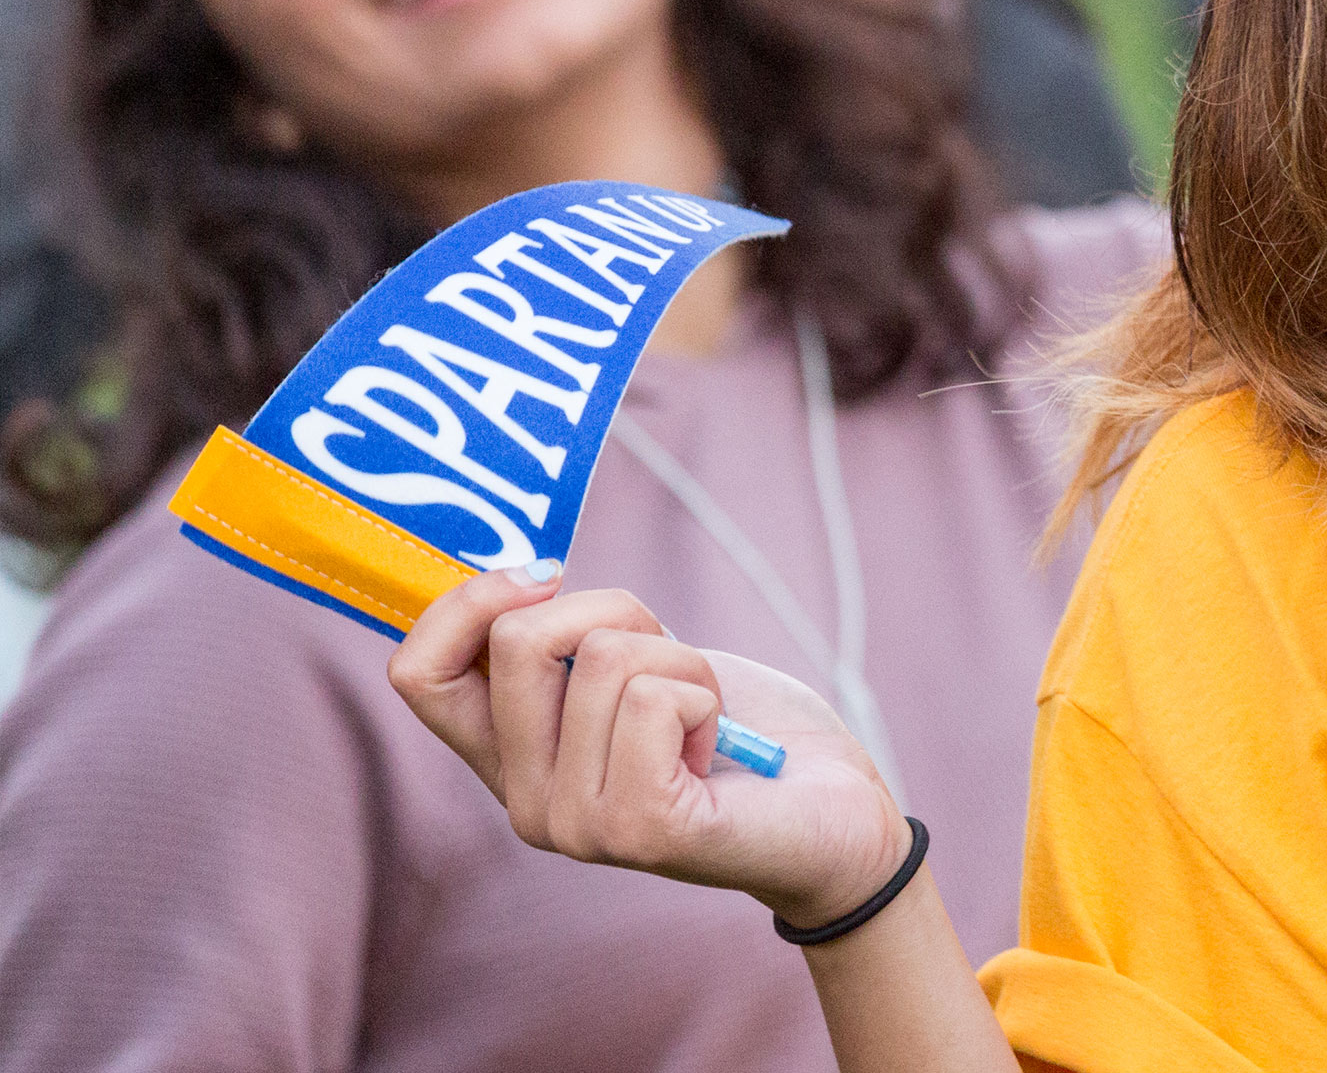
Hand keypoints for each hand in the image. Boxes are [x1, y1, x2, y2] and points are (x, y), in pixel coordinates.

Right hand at [389, 570, 911, 930]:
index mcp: (511, 759)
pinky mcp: (636, 829)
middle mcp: (523, 803)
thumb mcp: (641, 665)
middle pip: (517, 640)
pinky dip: (704, 694)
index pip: (417, 674)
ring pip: (601, 657)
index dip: (466, 602)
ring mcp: (573, 825)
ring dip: (682, 659)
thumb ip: (572, 640)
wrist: (837, 816)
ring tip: (706, 717)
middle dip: (617, 611)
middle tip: (670, 660)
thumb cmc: (742, 730)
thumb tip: (521, 571)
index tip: (547, 576)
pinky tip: (719, 747)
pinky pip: (652, 698)